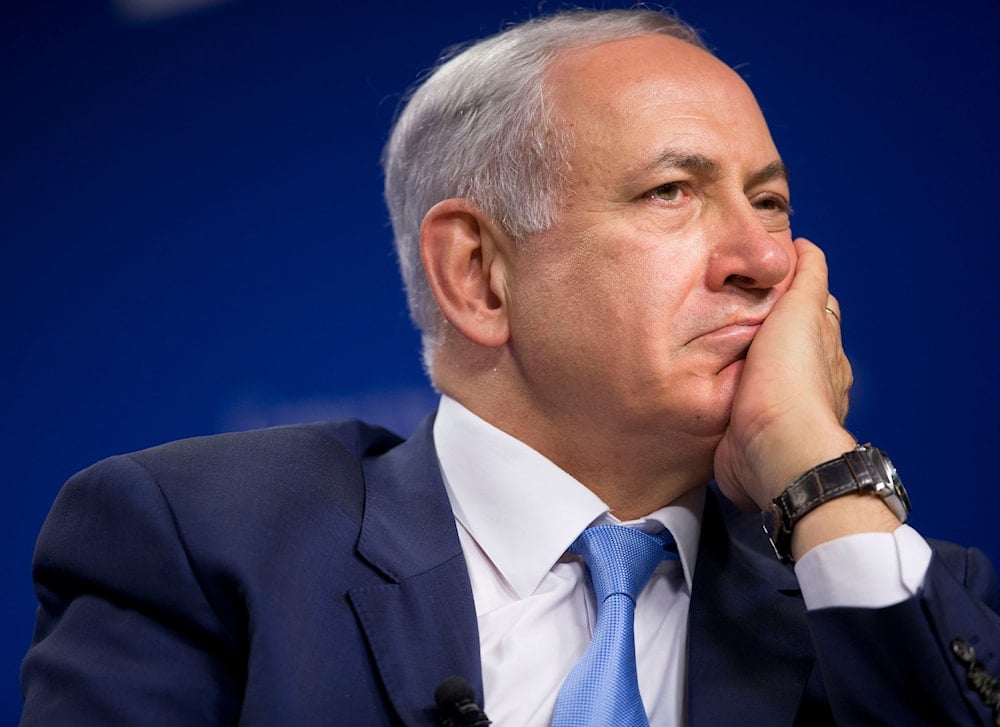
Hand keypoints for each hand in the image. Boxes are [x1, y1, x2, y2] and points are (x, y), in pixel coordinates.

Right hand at [713, 237, 855, 511]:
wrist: (771, 447)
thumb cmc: (790, 379)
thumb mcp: (802, 311)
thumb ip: (807, 278)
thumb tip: (807, 247)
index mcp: (822, 348)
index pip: (812, 309)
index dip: (793, 288)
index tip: (765, 273)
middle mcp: (802, 378)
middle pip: (781, 339)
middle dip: (759, 322)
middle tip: (723, 300)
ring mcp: (773, 405)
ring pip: (755, 370)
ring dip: (735, 356)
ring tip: (702, 335)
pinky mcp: (745, 429)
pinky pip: (731, 400)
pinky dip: (720, 386)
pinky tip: (701, 376)